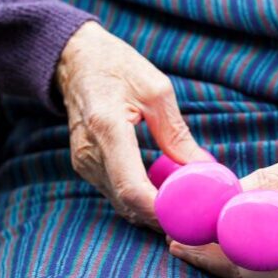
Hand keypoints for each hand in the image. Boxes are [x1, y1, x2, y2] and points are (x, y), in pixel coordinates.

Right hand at [57, 21, 206, 228]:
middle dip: (162, 216)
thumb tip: (202, 167)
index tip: (190, 214)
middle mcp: (90, 153)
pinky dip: (140, 198)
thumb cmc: (117, 67)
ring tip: (186, 205)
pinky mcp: (86, 166)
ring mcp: (84, 163)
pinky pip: (115, 193)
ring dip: (152, 210)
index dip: (160, 210)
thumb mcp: (156, 90)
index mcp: (107, 128)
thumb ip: (177, 134)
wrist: (75, 61)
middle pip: (127, 203)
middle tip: (196, 216)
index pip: (132, 188)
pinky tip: (164, 192)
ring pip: (121, 203)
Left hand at [169, 147, 277, 277]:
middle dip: (220, 264)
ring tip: (185, 247)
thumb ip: (264, 183)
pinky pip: (269, 274)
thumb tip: (217, 200)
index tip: (208, 239)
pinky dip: (239, 263)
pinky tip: (211, 248)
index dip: (242, 256)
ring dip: (223, 265)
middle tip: (180, 246)